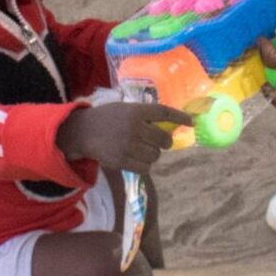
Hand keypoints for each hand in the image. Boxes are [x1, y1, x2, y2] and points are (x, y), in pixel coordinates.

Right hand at [58, 100, 194, 172]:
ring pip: (156, 155)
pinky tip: (136, 158)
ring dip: (153, 153)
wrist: (83, 131)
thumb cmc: (108, 118)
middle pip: (164, 138)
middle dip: (165, 142)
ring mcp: (129, 145)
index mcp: (136, 111)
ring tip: (141, 149)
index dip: (180, 117)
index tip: (191, 122)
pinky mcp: (123, 160)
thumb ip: (145, 116)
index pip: (164, 112)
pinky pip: (146, 167)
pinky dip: (145, 164)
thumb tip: (170, 127)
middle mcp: (135, 127)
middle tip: (160, 141)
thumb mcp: (126, 109)